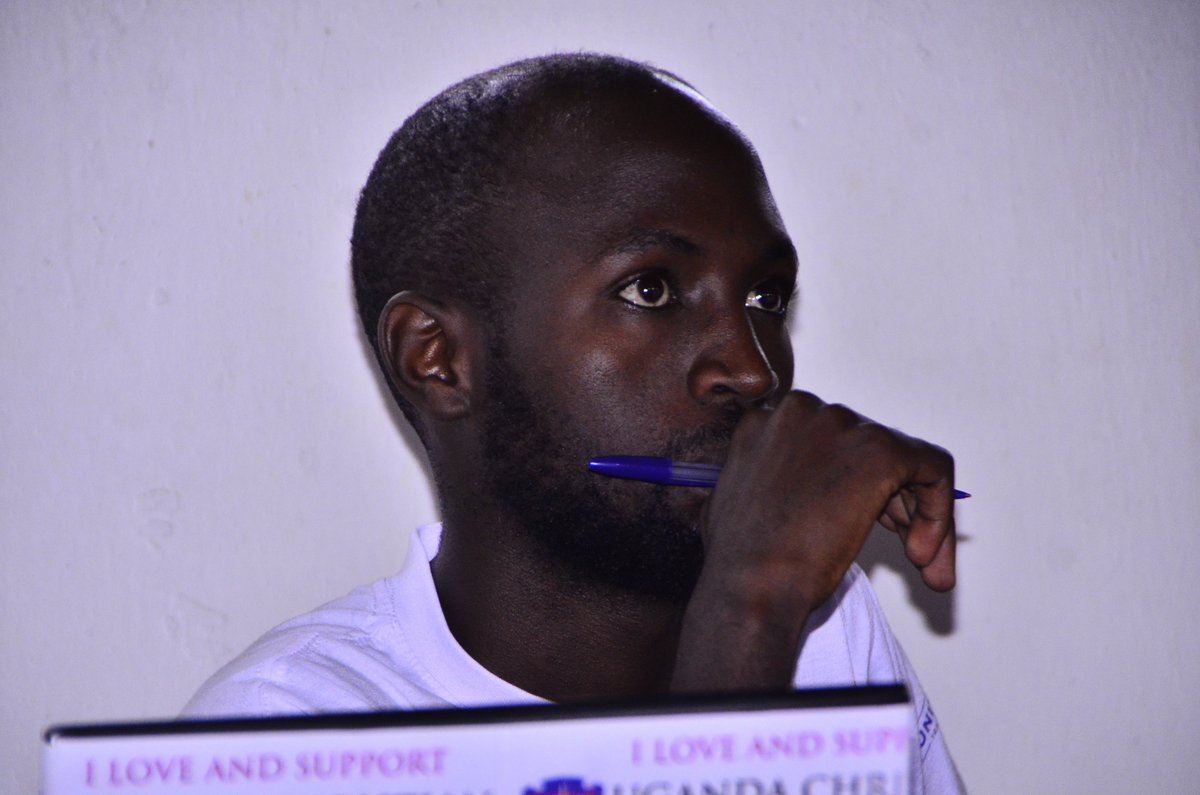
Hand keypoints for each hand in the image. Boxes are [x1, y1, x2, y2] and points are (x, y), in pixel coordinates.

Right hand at [672, 390, 955, 689]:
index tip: (873, 525)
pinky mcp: (880, 449)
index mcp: (766, 419)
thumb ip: (781, 479)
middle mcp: (801, 409)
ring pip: (906, 458)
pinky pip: (933, 470)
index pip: (833, 442)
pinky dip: (938, 512)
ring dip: (920, 513)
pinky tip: (921, 556)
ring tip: (920, 563)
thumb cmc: (741, 560)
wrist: (750, 586)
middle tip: (907, 548)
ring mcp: (840, 425)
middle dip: (893, 500)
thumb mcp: (746, 500)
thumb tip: (820, 489)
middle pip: (870, 446)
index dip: (855, 486)